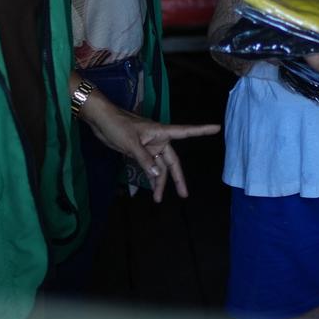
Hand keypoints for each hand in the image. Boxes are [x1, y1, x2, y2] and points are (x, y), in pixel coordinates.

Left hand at [82, 97, 219, 201]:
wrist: (100, 120)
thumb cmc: (117, 126)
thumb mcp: (131, 143)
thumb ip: (145, 160)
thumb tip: (158, 175)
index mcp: (161, 133)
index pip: (186, 132)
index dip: (202, 131)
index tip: (218, 128)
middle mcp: (159, 140)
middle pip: (172, 161)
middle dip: (177, 178)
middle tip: (184, 195)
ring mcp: (149, 147)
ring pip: (160, 167)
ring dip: (159, 181)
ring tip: (158, 198)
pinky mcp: (139, 151)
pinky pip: (149, 166)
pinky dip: (150, 176)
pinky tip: (151, 188)